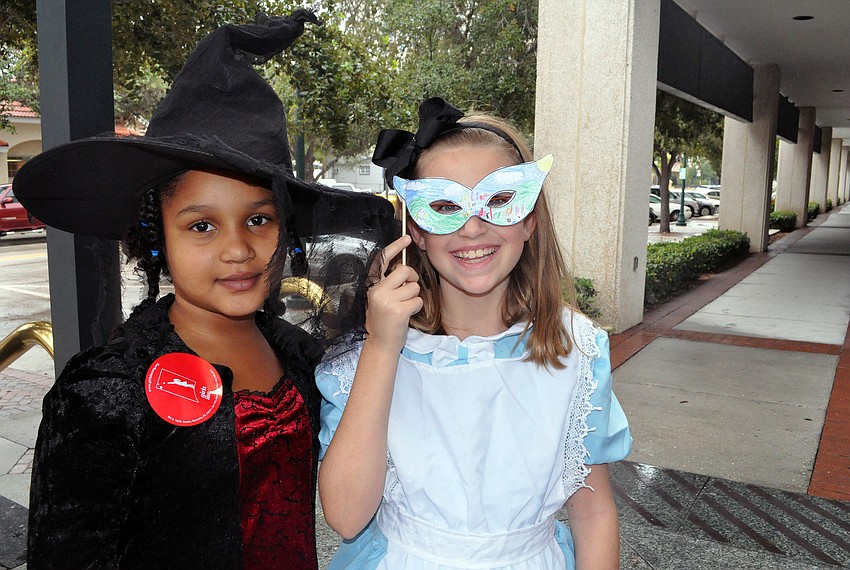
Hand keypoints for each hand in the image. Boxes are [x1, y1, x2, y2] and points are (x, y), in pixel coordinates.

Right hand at [364, 235, 422, 352]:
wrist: (381, 344)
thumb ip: (390, 284)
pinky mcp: (398, 311)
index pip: (382, 261)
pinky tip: (407, 315)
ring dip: (413, 297)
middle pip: (404, 271)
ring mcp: (387, 301)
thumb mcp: (381, 299)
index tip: (406, 239)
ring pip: (413, 287)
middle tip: (408, 290)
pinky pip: (417, 300)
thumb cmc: (384, 320)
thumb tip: (405, 268)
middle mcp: (377, 291)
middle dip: (412, 278)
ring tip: (403, 308)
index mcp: (372, 286)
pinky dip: (416, 307)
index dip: (395, 247)